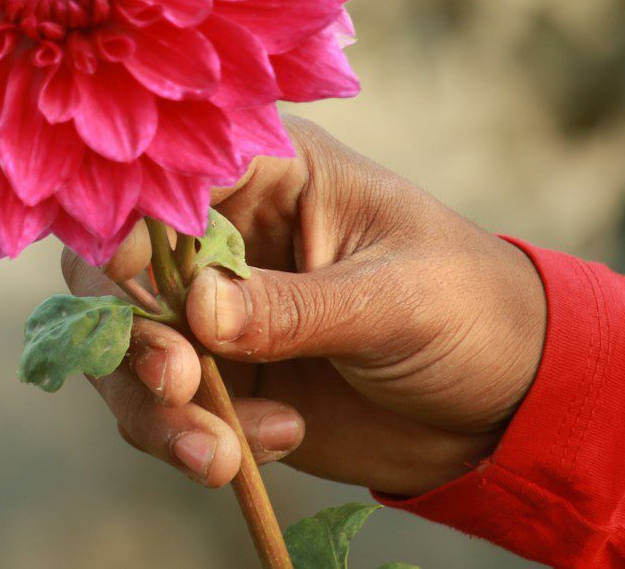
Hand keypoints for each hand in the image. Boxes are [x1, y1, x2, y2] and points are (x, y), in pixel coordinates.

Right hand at [60, 116, 546, 496]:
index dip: (127, 216)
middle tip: (179, 381)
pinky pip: (162, 409)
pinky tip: (271, 446)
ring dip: (156, 405)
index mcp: (266, 171)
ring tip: (220, 454)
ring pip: (125, 348)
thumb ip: (295, 307)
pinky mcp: (219, 378)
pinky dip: (191, 438)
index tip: (121, 273)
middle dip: (132, 330)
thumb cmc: (469, 309)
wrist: (507, 405)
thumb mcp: (393, 299)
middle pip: (117, 266)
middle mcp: (222, 234)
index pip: (167, 174)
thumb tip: (199, 310)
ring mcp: (213, 310)